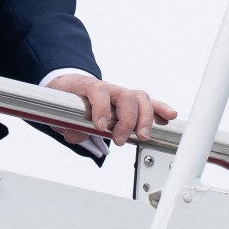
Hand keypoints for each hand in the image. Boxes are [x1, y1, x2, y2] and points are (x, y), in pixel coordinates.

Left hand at [44, 75, 176, 148]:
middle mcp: (109, 88)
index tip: (101, 127)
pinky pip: (149, 103)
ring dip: (145, 118)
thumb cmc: (67, 100)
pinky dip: (160, 109)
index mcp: (88, 87)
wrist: (69, 87)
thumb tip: (80, 135)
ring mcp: (122, 94)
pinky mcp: (131, 101)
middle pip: (125, 97)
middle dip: (127, 120)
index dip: (101, 108)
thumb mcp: (60, 115)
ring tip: (143, 136)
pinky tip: (169, 116)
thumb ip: (70, 127)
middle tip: (120, 140)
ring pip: (140, 99)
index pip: (98, 91)